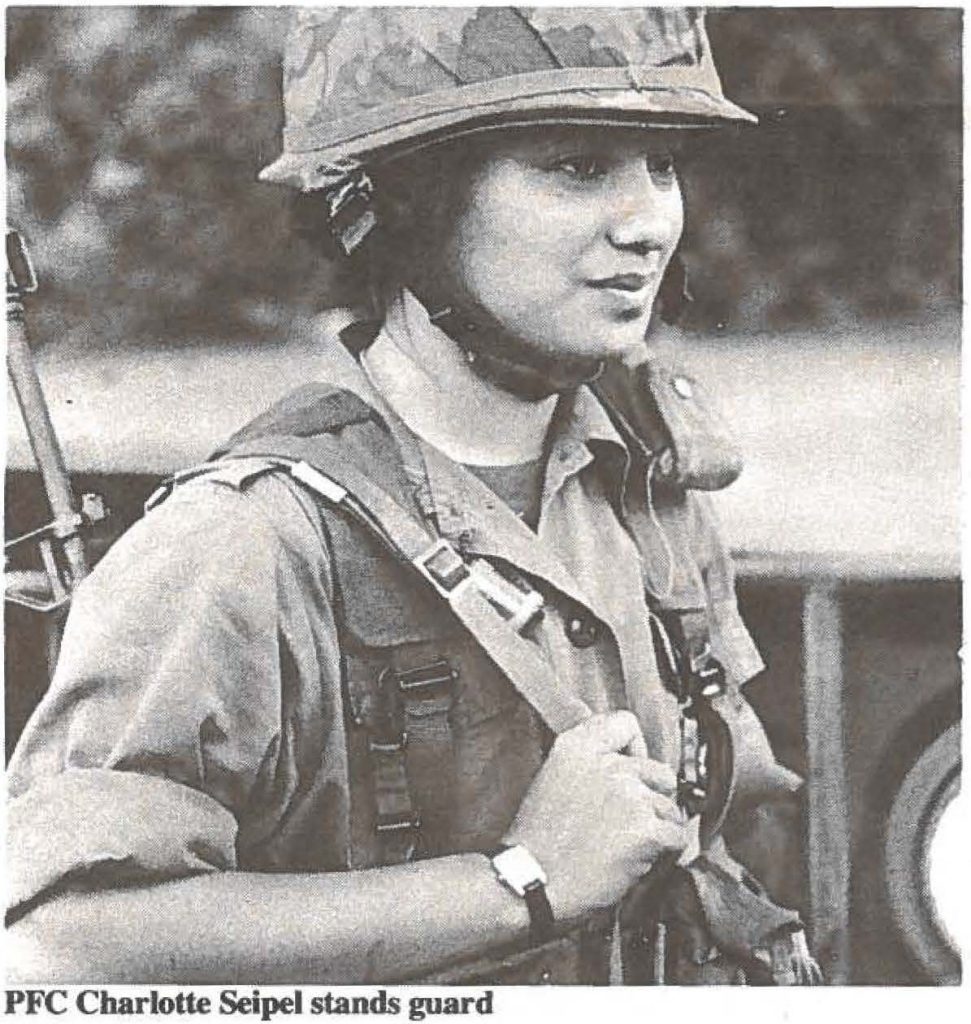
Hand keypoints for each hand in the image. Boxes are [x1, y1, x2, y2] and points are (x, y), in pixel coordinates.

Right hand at [503, 710, 686, 921]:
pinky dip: (666, 852)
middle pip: (659, 770)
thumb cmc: (538, 842)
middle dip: (652, 796)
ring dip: (657, 828)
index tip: (631, 771)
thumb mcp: (552, 778)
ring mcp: (628, 795)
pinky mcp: (644, 829)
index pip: (626, 723)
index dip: (636, 748)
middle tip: (630, 820)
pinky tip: (639, 859)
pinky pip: (677, 836)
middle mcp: (606, 764)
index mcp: (577, 747)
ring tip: (626, 845)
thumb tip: (626, 761)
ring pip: (670, 808)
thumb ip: (587, 762)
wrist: (532, 883)